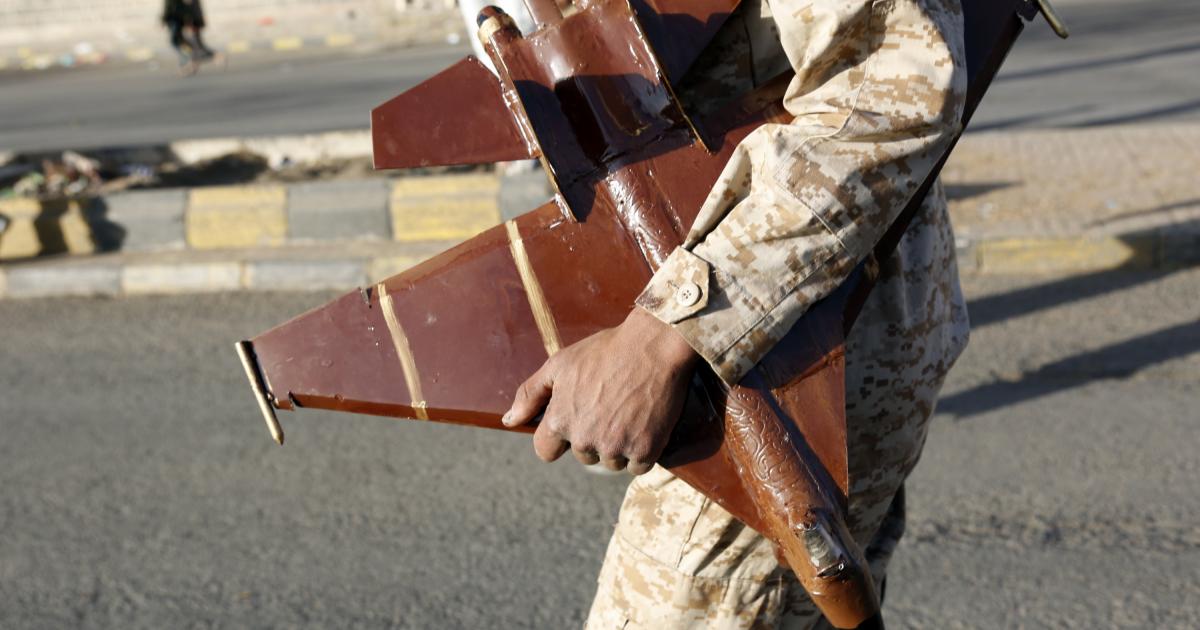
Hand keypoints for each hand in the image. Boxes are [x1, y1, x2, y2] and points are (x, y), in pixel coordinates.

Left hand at [502, 307, 698, 473]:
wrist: (654, 345)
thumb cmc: (605, 351)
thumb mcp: (559, 364)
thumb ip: (530, 394)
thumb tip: (509, 421)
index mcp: (560, 420)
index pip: (545, 451)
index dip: (557, 438)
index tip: (574, 422)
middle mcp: (585, 439)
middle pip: (583, 455)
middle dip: (593, 436)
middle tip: (609, 405)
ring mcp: (616, 448)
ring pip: (612, 462)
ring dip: (619, 445)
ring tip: (629, 411)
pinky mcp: (645, 451)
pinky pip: (638, 466)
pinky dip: (642, 450)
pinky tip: (645, 422)